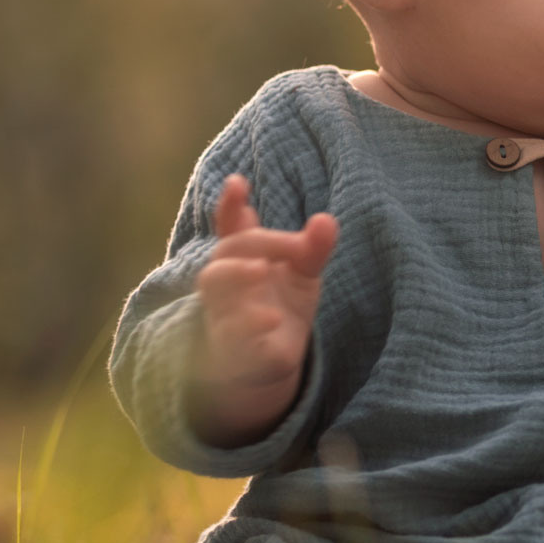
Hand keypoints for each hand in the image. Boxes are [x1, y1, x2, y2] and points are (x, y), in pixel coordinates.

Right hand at [191, 174, 337, 444]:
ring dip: (240, 296)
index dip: (230, 208)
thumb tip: (326, 221)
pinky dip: (252, 334)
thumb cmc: (280, 303)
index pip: (230, 233)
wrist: (266, 359)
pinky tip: (272, 324)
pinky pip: (236, 347)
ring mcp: (226, 324)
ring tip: (266, 287)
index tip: (238, 183)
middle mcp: (225, 291)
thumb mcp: (299, 272)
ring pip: (219, 309)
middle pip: (218, 269)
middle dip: (241, 260)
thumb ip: (309, 248)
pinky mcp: (237, 358)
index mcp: (240, 262)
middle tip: (266, 264)